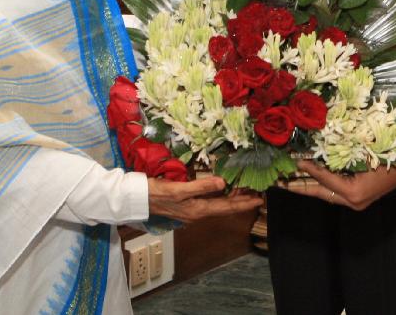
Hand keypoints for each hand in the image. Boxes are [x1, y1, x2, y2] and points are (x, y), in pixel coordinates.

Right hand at [146, 175, 260, 222]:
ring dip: (232, 198)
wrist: (136, 199)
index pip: (227, 207)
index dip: (244, 203)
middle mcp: (197, 212)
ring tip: (245, 190)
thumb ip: (201, 186)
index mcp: (198, 210)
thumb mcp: (179, 190)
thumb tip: (223, 183)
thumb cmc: (156, 194)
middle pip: (225, 207)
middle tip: (257, 194)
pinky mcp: (186, 204)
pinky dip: (220, 195)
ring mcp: (192, 209)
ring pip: (218, 204)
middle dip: (241, 201)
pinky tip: (223, 189)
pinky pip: (209, 201)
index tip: (259, 200)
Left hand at [281, 159, 395, 210]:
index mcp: (354, 192)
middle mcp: (354, 201)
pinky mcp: (360, 198)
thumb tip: (316, 152)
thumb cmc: (390, 154)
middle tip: (280, 182)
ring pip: (327, 194)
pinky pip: (336, 192)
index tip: (294, 162)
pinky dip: (323, 185)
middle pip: (320, 193)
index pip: (324, 180)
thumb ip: (338, 156)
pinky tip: (313, 179)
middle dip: (300, 187)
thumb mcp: (362, 153)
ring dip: (310, 186)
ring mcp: (357, 202)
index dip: (308, 170)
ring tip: (291, 180)